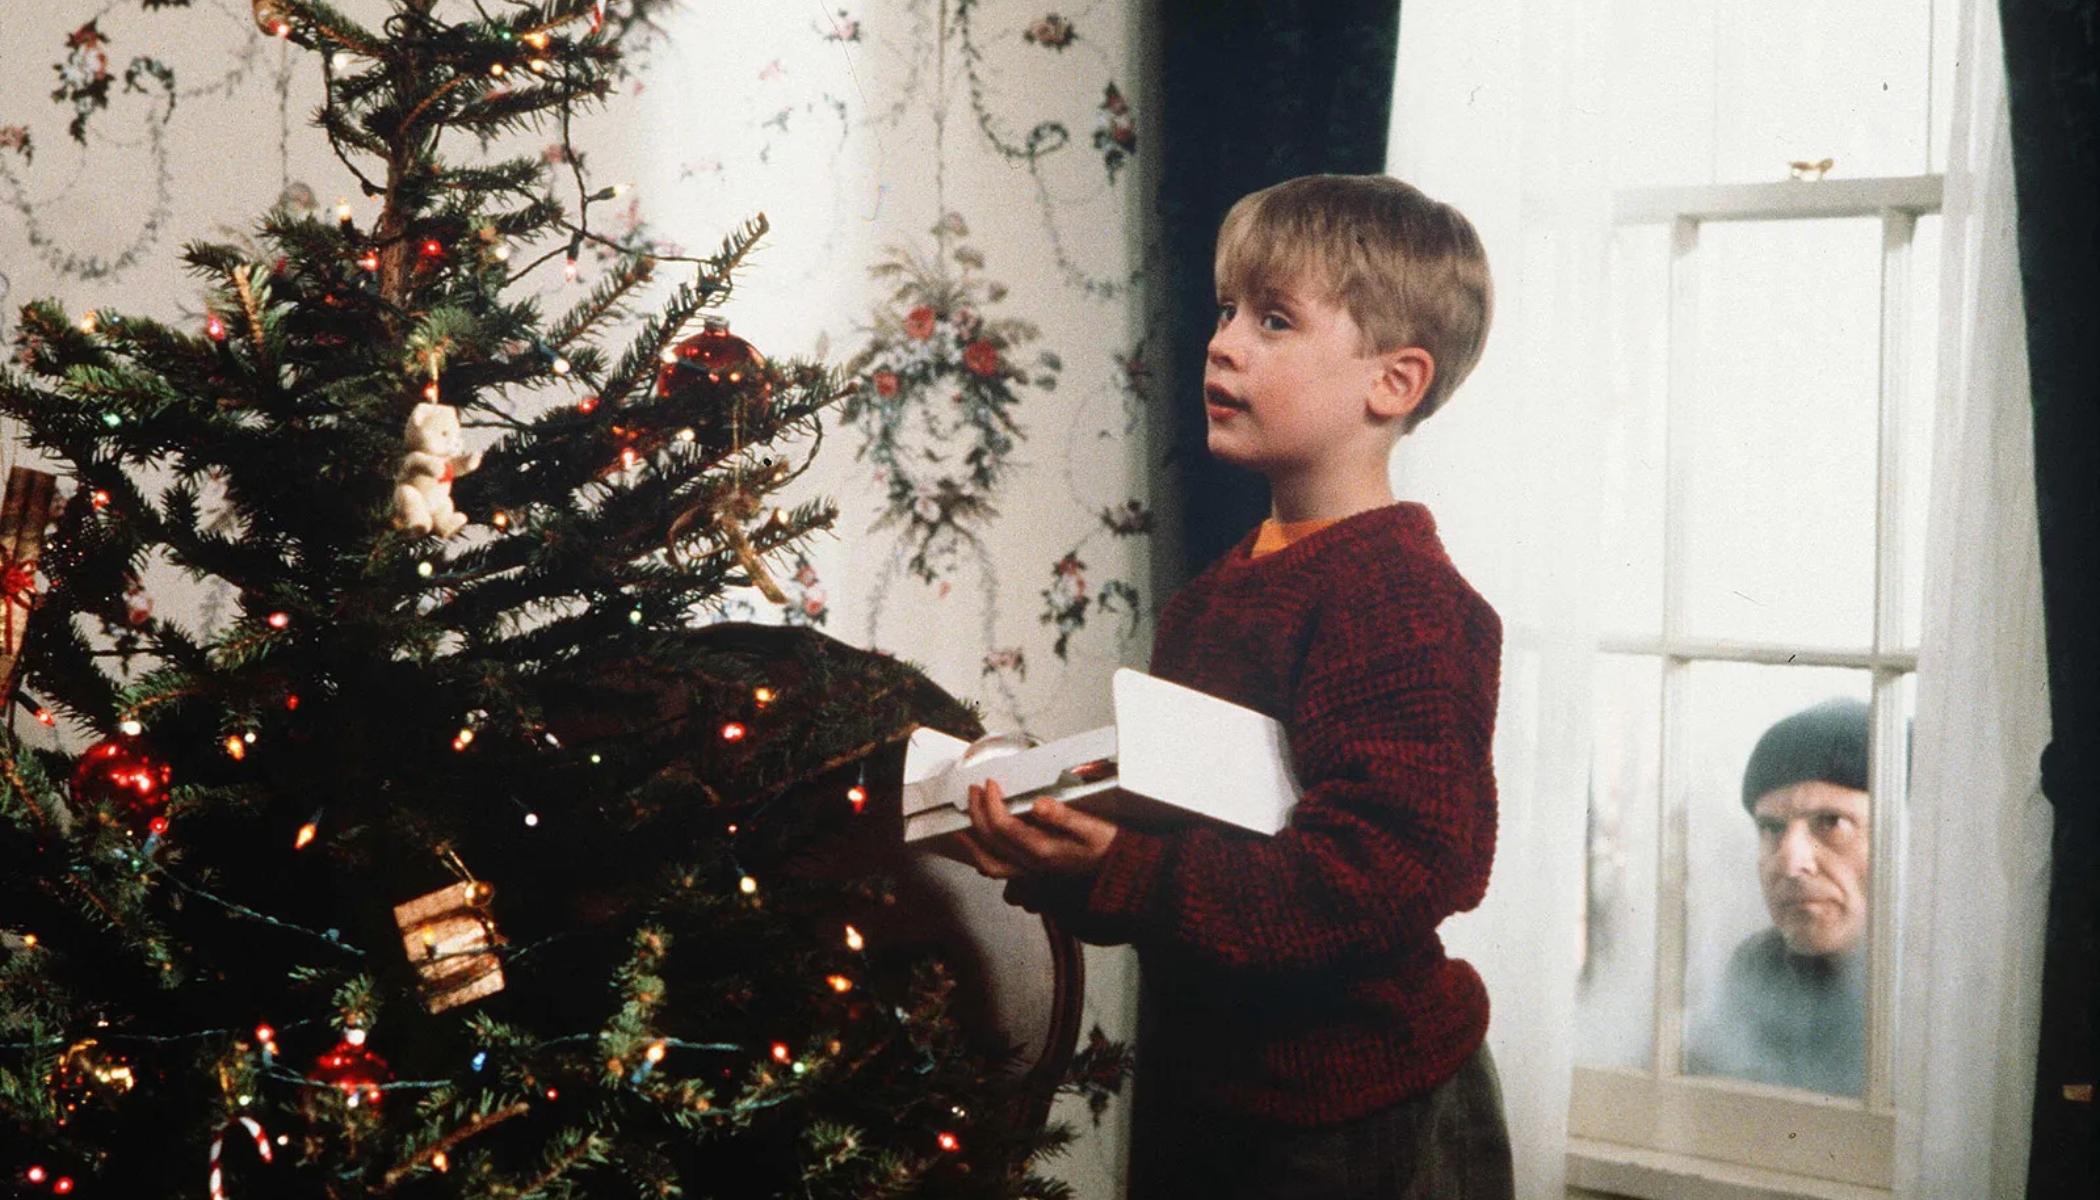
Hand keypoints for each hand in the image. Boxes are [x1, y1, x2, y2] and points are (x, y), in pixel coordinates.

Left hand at [952, 779, 1118, 880]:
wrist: (1118, 872)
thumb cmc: (1106, 847)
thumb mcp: (1091, 828)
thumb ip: (1064, 817)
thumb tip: (1040, 804)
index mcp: (1043, 849)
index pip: (1004, 825)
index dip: (992, 802)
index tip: (990, 783)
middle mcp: (1032, 863)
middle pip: (992, 840)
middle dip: (978, 812)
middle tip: (975, 790)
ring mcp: (1031, 870)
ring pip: (991, 862)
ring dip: (973, 842)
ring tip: (963, 824)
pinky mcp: (1034, 871)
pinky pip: (1001, 870)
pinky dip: (984, 858)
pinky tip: (980, 847)